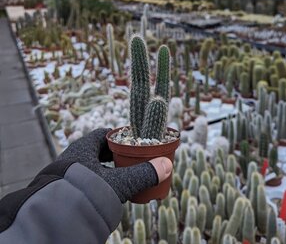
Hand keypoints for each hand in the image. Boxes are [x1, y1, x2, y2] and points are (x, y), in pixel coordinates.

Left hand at [58, 128, 172, 202]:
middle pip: (99, 149)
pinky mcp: (65, 185)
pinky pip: (85, 177)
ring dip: (107, 168)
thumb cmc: (86, 192)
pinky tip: (106, 189)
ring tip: (121, 175)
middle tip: (130, 158)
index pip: (105, 134)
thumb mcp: (119, 183)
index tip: (133, 141)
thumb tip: (167, 166)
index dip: (120, 136)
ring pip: (92, 164)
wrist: (54, 216)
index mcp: (84, 147)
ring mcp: (68, 170)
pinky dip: (98, 180)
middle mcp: (74, 155)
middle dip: (115, 153)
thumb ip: (143, 174)